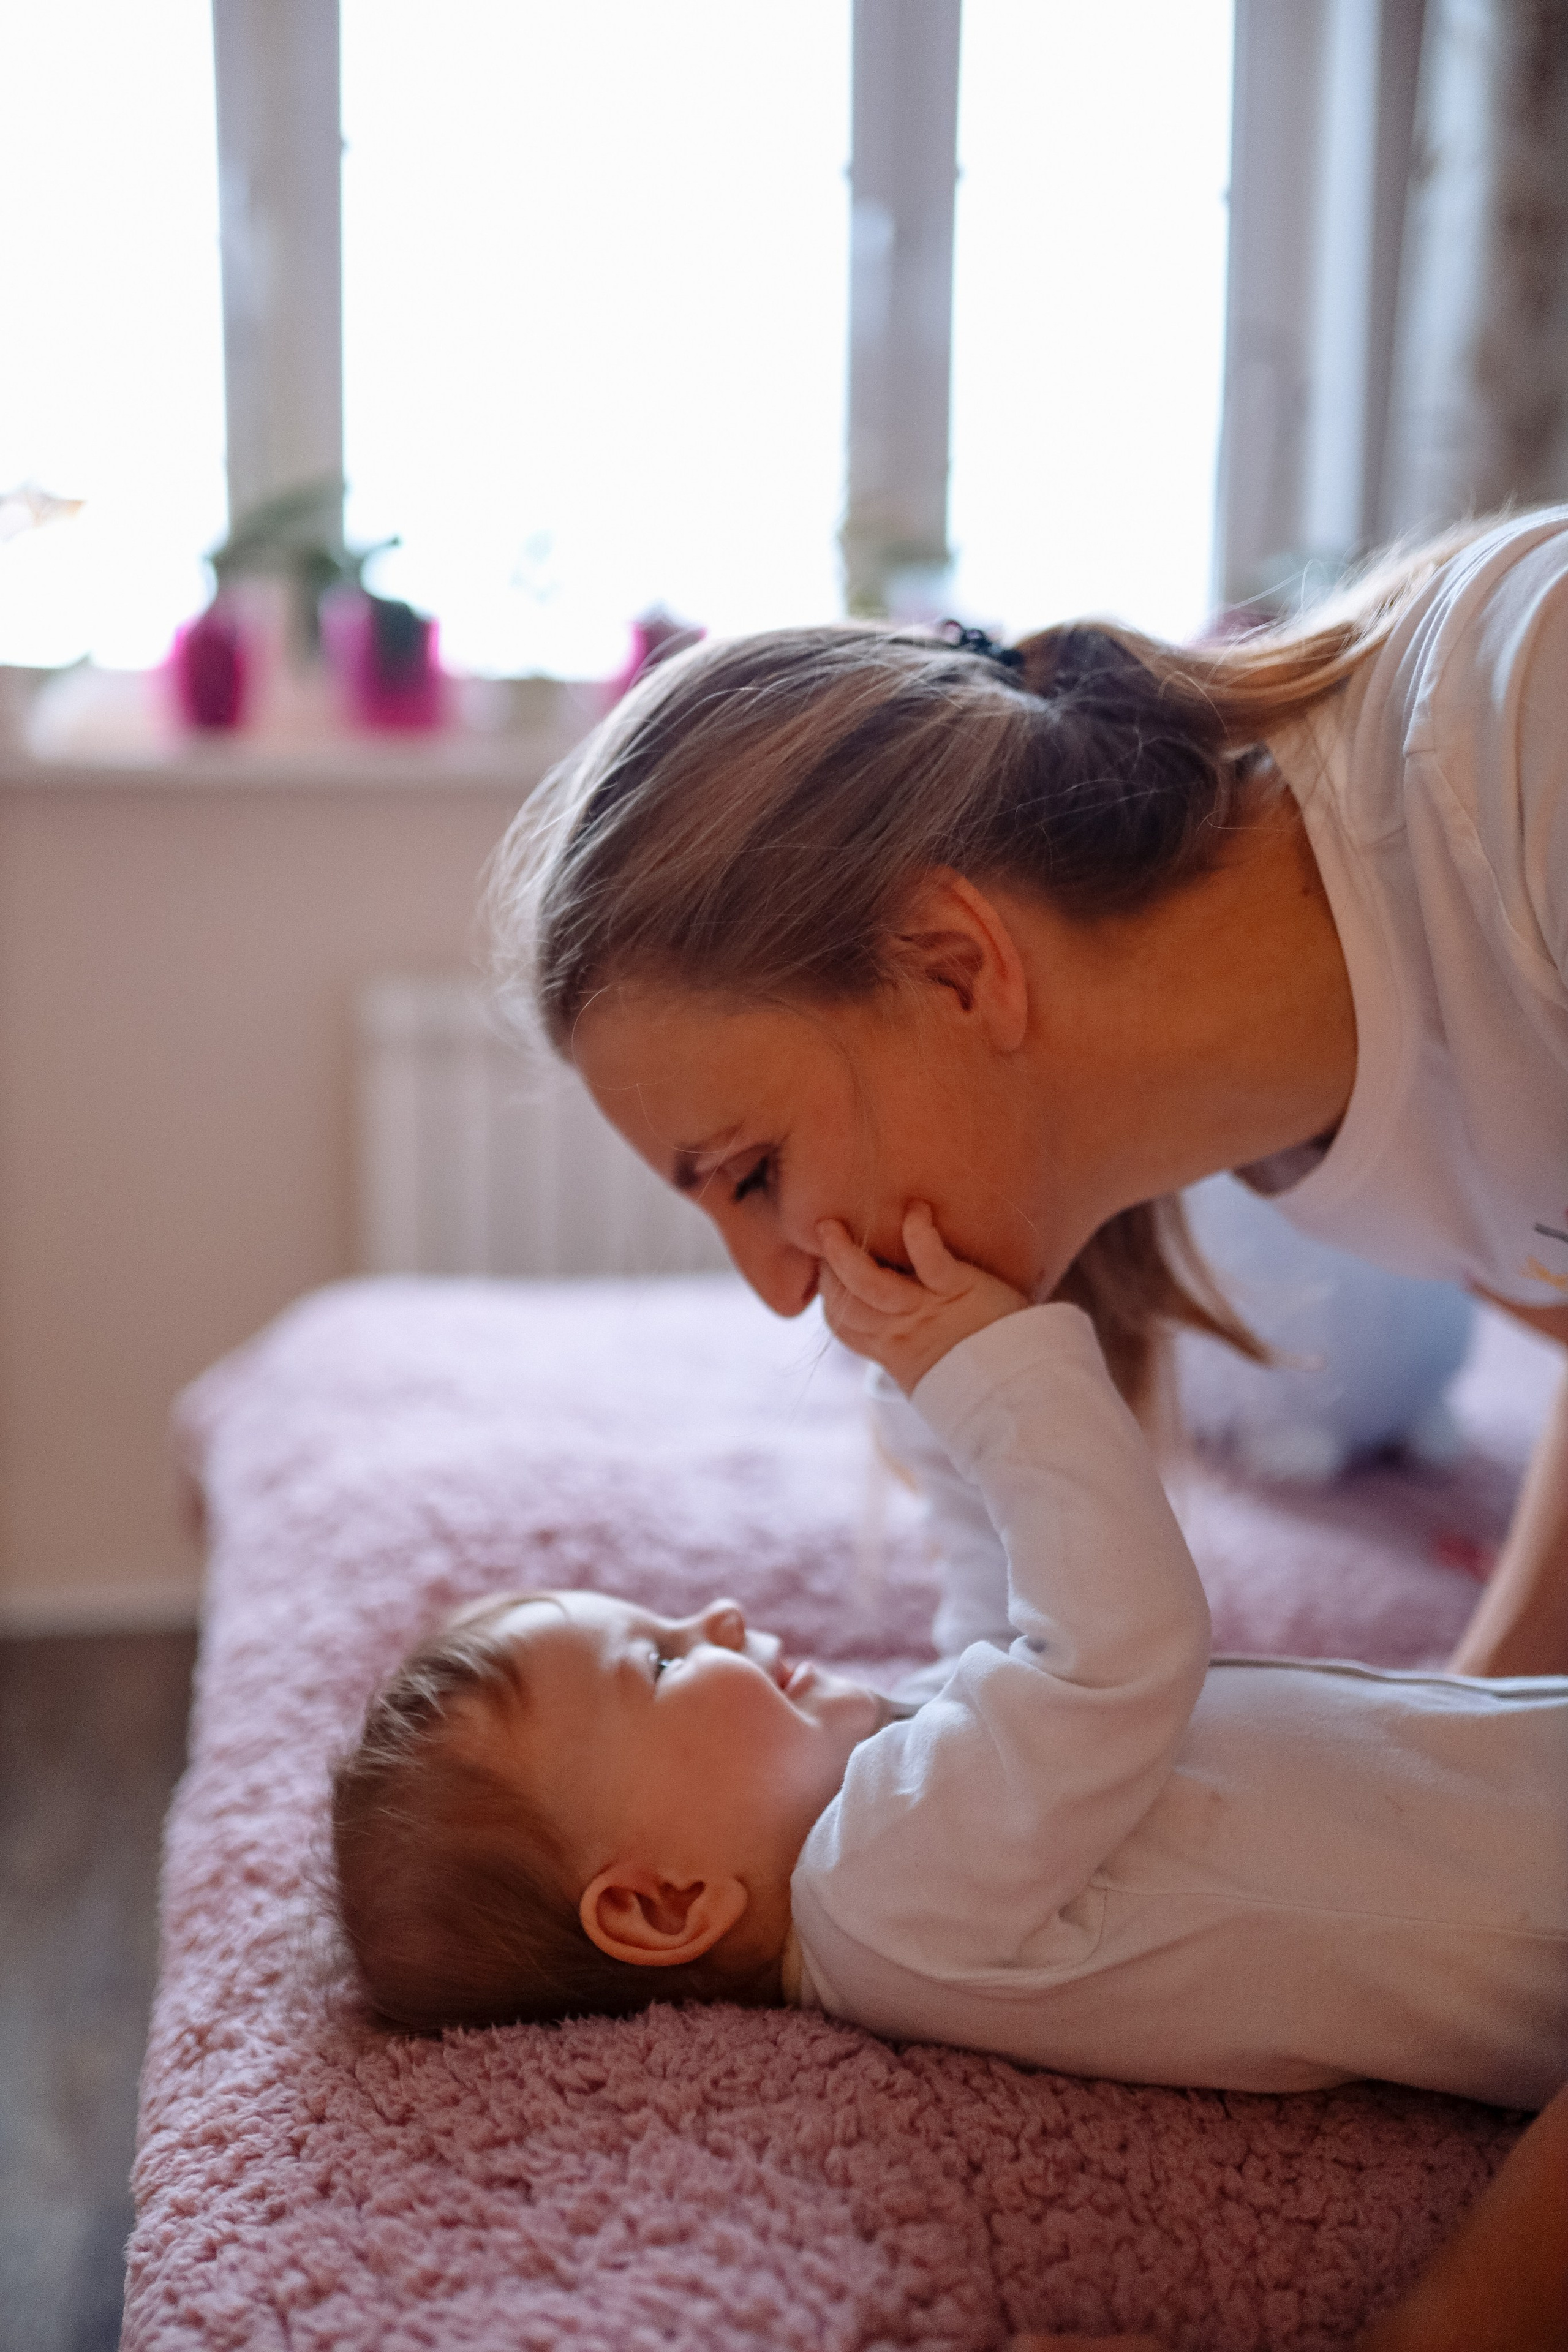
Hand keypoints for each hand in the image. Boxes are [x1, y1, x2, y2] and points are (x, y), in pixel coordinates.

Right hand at [815, 1202, 1027, 1393]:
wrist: (1024, 1385)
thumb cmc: (984, 1365)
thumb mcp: (935, 1360)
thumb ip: (911, 1337)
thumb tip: (894, 1318)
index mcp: (896, 1349)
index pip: (844, 1323)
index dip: (829, 1296)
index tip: (825, 1272)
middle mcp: (904, 1330)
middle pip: (848, 1304)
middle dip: (829, 1272)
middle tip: (824, 1233)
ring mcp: (928, 1309)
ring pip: (871, 1285)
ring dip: (846, 1255)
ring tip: (830, 1226)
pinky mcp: (958, 1289)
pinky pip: (929, 1260)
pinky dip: (919, 1234)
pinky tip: (916, 1210)